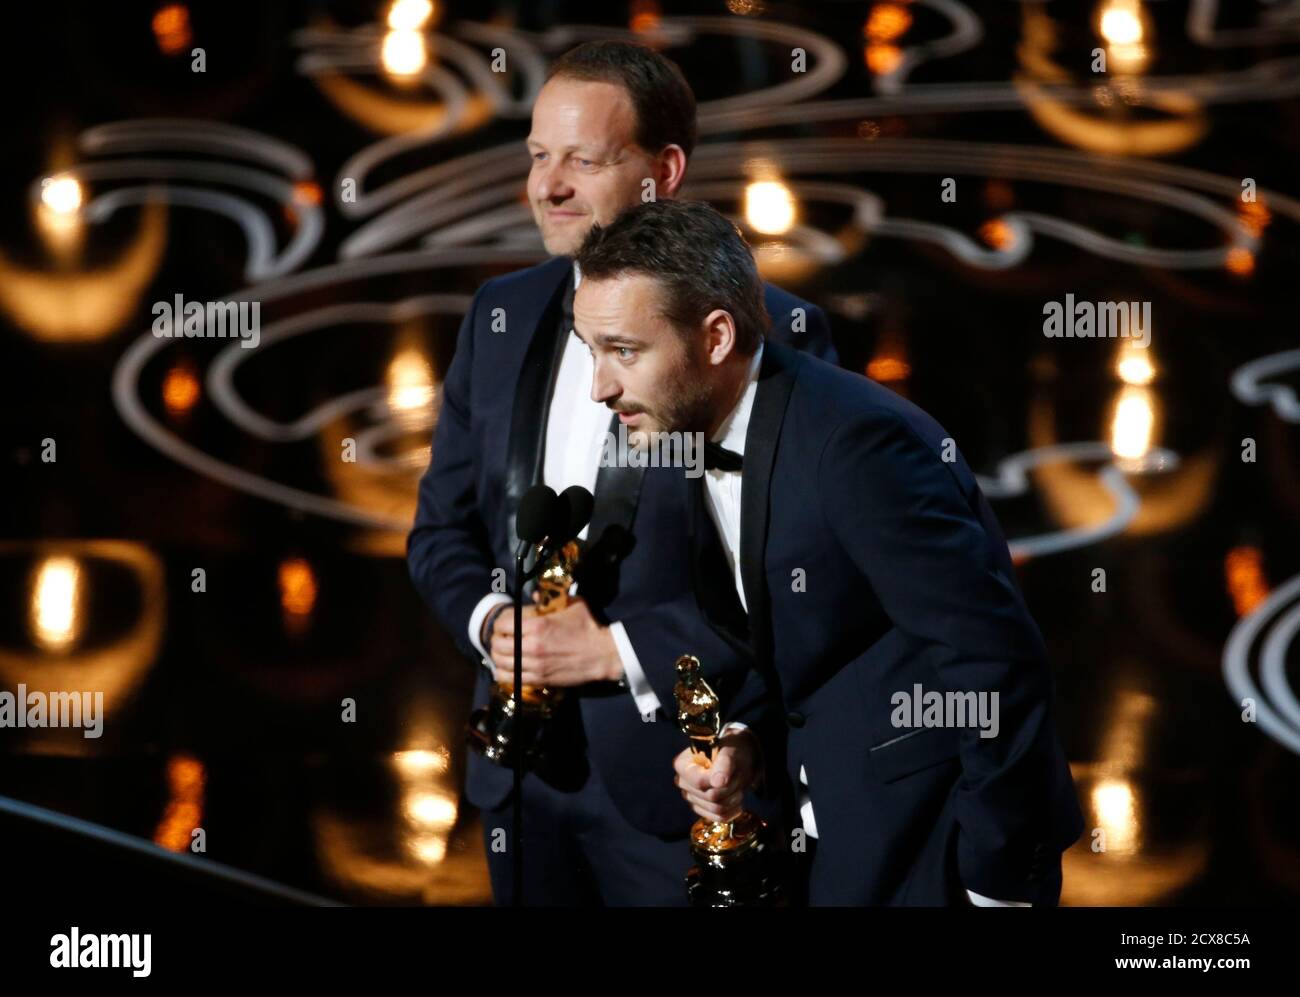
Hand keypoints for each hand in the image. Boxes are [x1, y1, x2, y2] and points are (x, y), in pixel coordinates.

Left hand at [489, 597, 620, 687]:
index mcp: (538, 625)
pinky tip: (507, 669)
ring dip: (498, 658)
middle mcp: (532, 646)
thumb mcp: (573, 605)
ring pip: (501, 663)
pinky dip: (504, 674)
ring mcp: (535, 665)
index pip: (503, 625)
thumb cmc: (588, 627)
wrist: (602, 654)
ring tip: (501, 654)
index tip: (504, 624)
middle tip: (500, 639)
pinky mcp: (540, 679)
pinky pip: (511, 679)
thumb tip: (534, 596)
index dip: (500, 624)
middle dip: (496, 640)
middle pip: (498, 644)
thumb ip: (551, 599)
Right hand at [673, 729, 758, 822]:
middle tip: (737, 774)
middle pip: (711, 797)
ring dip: (734, 797)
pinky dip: (733, 809)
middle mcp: (682, 783)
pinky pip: (719, 818)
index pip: (699, 782)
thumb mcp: (729, 751)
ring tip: (736, 783)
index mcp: (683, 765)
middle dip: (730, 787)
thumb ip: (723, 764)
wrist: (736, 759)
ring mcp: (691, 798)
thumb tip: (718, 782)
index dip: (719, 780)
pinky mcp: (701, 809)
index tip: (731, 771)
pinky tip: (736, 797)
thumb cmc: (730, 750)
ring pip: (717, 809)